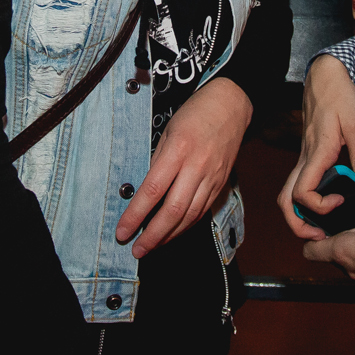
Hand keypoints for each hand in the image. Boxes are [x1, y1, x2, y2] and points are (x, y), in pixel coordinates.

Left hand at [115, 77, 249, 258]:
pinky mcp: (221, 183)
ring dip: (169, 236)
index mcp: (179, 149)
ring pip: (190, 216)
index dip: (136, 214)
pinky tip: (173, 232)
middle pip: (173, 210)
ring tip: (152, 246)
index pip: (153, 190)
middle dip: (153, 235)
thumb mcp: (169, 129)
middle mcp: (197, 166)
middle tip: (136, 250)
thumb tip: (145, 191)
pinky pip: (202, 210)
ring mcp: (212, 177)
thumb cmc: (196, 113)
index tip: (122, 231)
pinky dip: (186, 225)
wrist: (232, 105)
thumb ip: (158, 161)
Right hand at [278, 54, 354, 241]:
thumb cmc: (340, 97)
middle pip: (286, 200)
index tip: (342, 200)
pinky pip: (299, 184)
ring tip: (321, 226)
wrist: (326, 78)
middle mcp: (305, 160)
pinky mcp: (308, 156)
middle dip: (298, 223)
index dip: (319, 206)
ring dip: (299, 214)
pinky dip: (306, 201)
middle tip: (320, 235)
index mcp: (317, 155)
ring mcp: (303, 159)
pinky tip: (328, 202)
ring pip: (289, 194)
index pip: (302, 193)